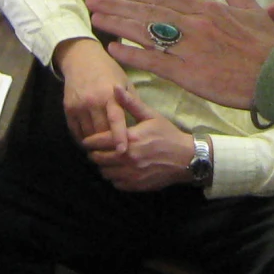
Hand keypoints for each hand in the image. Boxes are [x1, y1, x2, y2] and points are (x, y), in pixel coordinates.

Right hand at [55, 37, 128, 153]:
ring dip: (96, 144)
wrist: (81, 59)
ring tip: (104, 150)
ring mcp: (79, 106)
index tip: (123, 151)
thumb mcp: (124, 81)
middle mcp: (93, 101)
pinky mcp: (68, 109)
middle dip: (109, 144)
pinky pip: (75, 131)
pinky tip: (90, 142)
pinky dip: (83, 138)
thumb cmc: (108, 70)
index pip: (115, 120)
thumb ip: (132, 101)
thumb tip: (143, 122)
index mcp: (111, 95)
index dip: (119, 136)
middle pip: (101, 131)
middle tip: (116, 154)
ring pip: (88, 134)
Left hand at [82, 86, 197, 191]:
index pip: (98, 141)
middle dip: (94, 154)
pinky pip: (115, 183)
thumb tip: (115, 88)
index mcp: (130, 138)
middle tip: (97, 150)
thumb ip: (130, 103)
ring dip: (104, 166)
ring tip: (108, 159)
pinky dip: (114, 177)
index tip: (87, 141)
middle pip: (97, 159)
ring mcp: (132, 173)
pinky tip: (120, 170)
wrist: (186, 157)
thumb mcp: (150, 115)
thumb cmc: (167, 134)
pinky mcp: (136, 185)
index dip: (89, 141)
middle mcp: (128, 157)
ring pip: (104, 173)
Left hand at [88, 0, 273, 108]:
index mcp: (209, 9)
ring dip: (118, 24)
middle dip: (118, 5)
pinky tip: (113, 49)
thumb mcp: (253, 9)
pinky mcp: (191, 74)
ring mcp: (191, 49)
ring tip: (95, 18)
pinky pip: (155, 62)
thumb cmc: (269, 46)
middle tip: (93, 0)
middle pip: (149, 12)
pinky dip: (133, 54)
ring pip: (147, 33)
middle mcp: (196, 25)